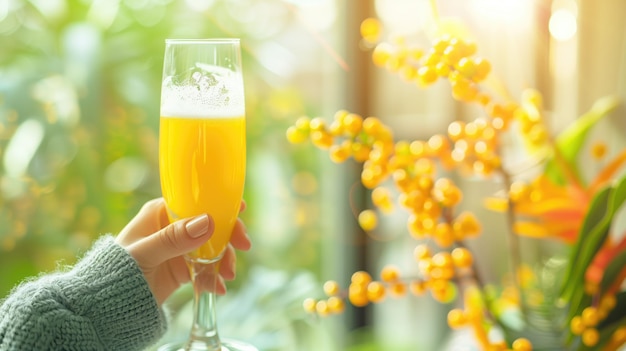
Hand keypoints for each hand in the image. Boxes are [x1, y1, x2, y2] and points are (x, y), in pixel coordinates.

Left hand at [115, 198, 250, 305]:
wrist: (108, 308)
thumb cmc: (117, 273)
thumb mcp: (145, 253)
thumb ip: (174, 238)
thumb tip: (208, 221)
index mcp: (159, 214)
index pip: (194, 201)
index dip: (219, 204)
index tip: (240, 209)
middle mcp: (172, 228)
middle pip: (210, 224)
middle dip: (229, 236)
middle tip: (244, 246)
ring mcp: (179, 250)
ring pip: (213, 248)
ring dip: (225, 260)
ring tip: (227, 276)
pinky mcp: (182, 270)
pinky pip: (206, 270)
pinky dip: (215, 278)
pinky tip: (218, 288)